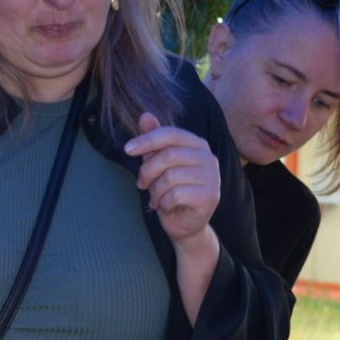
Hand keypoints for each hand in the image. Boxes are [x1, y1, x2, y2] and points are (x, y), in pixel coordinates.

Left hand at [124, 113, 220, 244]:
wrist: (185, 225)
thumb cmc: (172, 191)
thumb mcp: (159, 163)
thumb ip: (154, 140)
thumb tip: (145, 115)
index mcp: (198, 144)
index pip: (170, 134)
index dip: (147, 140)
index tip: (127, 149)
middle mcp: (208, 158)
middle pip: (168, 155)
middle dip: (147, 170)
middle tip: (141, 184)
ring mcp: (212, 177)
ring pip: (170, 177)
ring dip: (155, 190)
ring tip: (156, 197)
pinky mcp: (210, 196)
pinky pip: (175, 195)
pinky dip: (164, 203)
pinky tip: (166, 206)